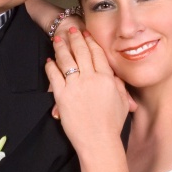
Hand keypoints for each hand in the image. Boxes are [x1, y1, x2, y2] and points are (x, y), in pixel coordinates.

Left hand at [46, 28, 135, 149]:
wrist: (98, 141)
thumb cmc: (112, 126)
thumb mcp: (122, 103)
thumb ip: (119, 87)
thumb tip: (116, 78)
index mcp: (106, 79)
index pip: (97, 54)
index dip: (90, 42)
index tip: (86, 34)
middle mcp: (91, 79)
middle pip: (81, 53)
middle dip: (75, 39)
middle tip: (70, 30)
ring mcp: (75, 86)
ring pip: (66, 60)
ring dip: (61, 48)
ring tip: (57, 39)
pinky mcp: (62, 96)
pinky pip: (54, 76)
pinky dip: (51, 66)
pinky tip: (49, 61)